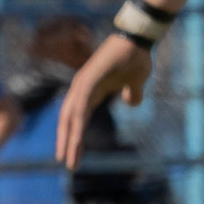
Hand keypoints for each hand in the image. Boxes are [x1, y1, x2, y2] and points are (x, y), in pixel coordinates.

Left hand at [56, 33, 150, 169]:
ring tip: (67, 157)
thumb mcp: (135, 83)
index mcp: (89, 93)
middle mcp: (80, 90)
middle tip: (66, 163)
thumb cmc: (135, 58)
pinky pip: (80, 106)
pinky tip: (75, 138)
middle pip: (68, 121)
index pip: (77, 120)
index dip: (74, 137)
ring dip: (69, 138)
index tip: (73, 155)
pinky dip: (76, 123)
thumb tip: (131, 102)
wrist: (137, 39)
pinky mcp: (87, 79)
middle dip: (66, 143)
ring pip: (71, 117)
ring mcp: (81, 84)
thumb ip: (131, 93)